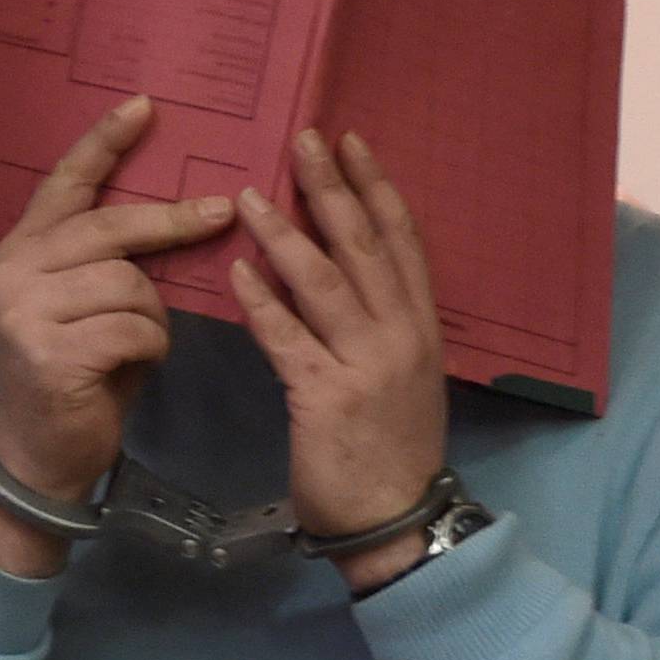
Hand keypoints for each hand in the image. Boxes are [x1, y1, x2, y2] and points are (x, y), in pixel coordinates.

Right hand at [0, 94, 234, 497]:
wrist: (42, 456)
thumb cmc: (80, 374)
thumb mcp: (89, 304)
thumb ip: (112, 260)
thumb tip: (186, 210)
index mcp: (23, 248)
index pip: (66, 182)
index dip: (104, 143)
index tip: (144, 105)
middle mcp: (14, 270)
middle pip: (110, 227)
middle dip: (172, 222)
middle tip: (221, 212)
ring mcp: (26, 311)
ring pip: (130, 283)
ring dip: (155, 317)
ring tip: (142, 344)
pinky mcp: (49, 352)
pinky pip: (133, 328)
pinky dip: (150, 348)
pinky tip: (135, 366)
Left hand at [229, 130, 447, 591]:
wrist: (398, 522)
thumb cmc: (391, 450)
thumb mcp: (404, 379)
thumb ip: (381, 327)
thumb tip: (348, 278)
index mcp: (421, 326)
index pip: (403, 240)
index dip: (377, 187)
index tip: (353, 142)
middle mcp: (401, 335)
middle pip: (365, 245)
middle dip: (333, 188)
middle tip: (304, 138)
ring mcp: (367, 364)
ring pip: (325, 282)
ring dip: (286, 233)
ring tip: (247, 195)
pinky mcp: (327, 397)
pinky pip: (290, 338)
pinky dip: (264, 301)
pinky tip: (238, 271)